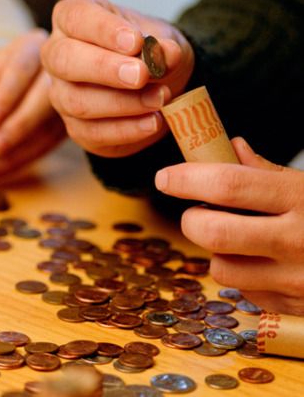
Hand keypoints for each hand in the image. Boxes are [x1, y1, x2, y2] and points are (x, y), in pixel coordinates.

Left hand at [0, 29, 66, 177]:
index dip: (6, 93)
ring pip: (46, 129)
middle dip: (18, 126)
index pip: (21, 68)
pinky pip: (46, 147)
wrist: (16, 80)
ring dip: (15, 153)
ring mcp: (66, 101)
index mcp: (31, 49)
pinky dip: (19, 161)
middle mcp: (55, 73)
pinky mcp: (66, 126)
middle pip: (43, 99)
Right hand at [41, 0, 193, 157]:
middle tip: (140, 75)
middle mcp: (58, 56)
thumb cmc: (149, 53)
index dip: (103, 30)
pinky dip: (126, 129)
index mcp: (73, 21)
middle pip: (64, 61)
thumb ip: (163, 46)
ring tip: (159, 98)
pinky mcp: (75, 127)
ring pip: (76, 101)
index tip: (135, 42)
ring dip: (122, 103)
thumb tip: (165, 54)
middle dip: (104, 68)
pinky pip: (92, 132)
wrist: (158, 86)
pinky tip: (152, 122)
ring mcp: (62, 94)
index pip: (76, 17)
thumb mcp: (163, 40)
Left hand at [155, 137, 303, 314]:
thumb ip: (267, 171)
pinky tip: (262, 262)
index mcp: (302, 198)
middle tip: (196, 213)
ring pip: (220, 267)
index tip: (164, 177)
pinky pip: (243, 290)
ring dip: (217, 251)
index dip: (187, 179)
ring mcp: (297, 279)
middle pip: (214, 232)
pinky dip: (241, 274)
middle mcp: (299, 240)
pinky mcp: (293, 306)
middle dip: (191, 220)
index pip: (229, 185)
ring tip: (237, 239)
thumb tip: (229, 147)